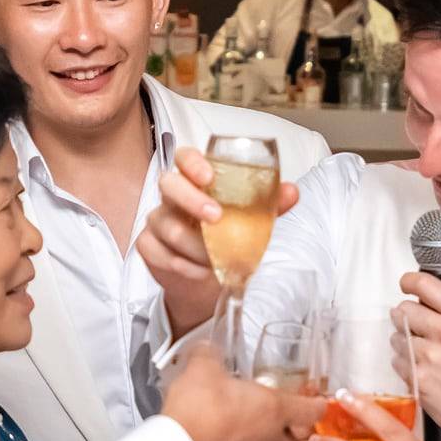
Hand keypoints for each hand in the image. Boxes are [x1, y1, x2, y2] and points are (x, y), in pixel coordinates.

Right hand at [134, 147, 301, 343]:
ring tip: (216, 259)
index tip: (208, 175)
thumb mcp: (251, 221)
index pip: (184, 158)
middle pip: (168, 184)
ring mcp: (157, 221)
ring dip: (195, 245)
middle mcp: (172, 197)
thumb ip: (269, 205)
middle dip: (191, 200)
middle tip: (216, 217)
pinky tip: (200, 271)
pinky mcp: (148, 246)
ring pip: (167, 226)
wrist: (207, 282)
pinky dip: (183, 265)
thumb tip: (292, 191)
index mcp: (196, 181)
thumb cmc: (226, 239)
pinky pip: (158, 252)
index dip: (192, 162)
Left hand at [394, 273, 440, 440]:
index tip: (407, 284)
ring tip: (424, 353)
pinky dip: (405, 364)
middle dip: (406, 316)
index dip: (409, 281)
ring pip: (397, 336)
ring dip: (404, 342)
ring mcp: (431, 357)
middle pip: (404, 310)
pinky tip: (423, 370)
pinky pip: (398, 361)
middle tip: (416, 326)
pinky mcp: (419, 379)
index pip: (425, 285)